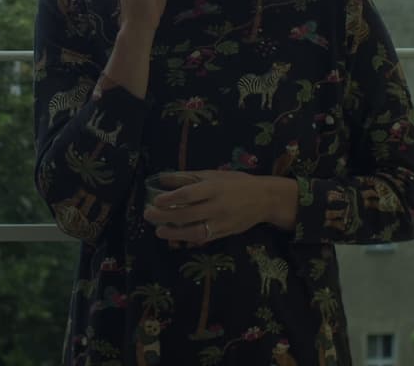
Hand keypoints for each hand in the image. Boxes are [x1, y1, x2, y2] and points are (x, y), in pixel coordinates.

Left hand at [143, 171, 298, 245]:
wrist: (264, 199)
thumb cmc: (236, 183)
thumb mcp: (213, 174)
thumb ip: (187, 177)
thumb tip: (162, 178)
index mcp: (215, 187)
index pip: (189, 194)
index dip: (170, 198)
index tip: (155, 199)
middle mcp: (218, 206)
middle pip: (188, 213)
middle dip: (165, 216)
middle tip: (149, 215)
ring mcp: (222, 222)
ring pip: (195, 231)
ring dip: (174, 233)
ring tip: (159, 231)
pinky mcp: (225, 233)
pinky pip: (204, 239)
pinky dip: (189, 239)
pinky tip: (176, 238)